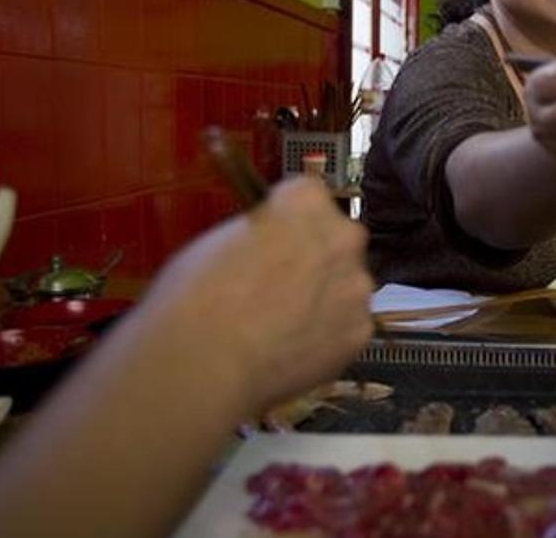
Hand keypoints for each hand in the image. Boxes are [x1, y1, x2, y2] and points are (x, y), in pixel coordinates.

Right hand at [138, 178, 374, 413]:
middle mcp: (342, 236)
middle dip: (314, 255)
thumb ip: (260, 231)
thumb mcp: (219, 238)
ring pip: (346, 283)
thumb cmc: (195, 297)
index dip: (288, 218)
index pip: (309, 194)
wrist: (205, 361)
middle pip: (336, 237)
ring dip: (324, 296)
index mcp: (305, 200)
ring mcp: (356, 285)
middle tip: (279, 282)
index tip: (275, 234)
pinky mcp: (360, 330)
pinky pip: (348, 325)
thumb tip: (266, 243)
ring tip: (283, 322)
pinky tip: (294, 346)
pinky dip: (328, 334)